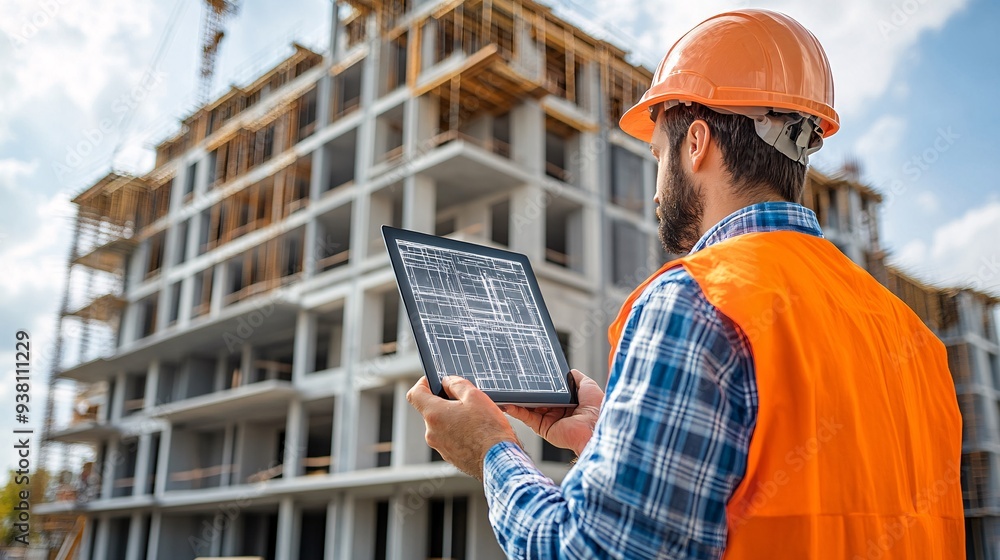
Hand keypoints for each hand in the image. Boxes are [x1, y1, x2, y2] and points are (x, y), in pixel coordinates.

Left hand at [406, 376, 520, 480]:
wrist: (499, 461)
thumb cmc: (489, 430)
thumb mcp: (476, 397)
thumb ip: (457, 384)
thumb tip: (448, 382)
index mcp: (434, 415)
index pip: (415, 394)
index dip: (422, 384)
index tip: (432, 381)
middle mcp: (432, 433)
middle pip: (431, 410)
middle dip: (445, 403)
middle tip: (466, 401)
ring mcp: (440, 447)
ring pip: (441, 425)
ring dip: (453, 419)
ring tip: (475, 419)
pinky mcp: (450, 457)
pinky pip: (449, 439)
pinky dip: (458, 433)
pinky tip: (476, 433)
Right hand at [502, 369, 602, 456]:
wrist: (594, 426)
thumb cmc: (595, 408)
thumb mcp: (588, 386)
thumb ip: (576, 378)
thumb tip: (569, 371)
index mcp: (567, 402)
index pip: (549, 391)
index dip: (539, 384)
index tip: (529, 376)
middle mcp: (557, 411)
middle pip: (537, 399)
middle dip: (525, 391)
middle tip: (513, 382)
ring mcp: (549, 420)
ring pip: (529, 408)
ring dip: (517, 401)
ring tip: (506, 392)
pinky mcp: (543, 428)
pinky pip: (527, 418)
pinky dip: (517, 411)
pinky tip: (508, 404)